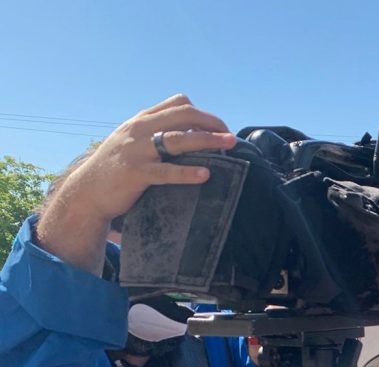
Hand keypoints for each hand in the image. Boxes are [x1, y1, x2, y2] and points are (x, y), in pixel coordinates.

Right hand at [36, 94, 236, 273]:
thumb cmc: (116, 168)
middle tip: (231, 137)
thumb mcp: (134, 142)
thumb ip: (157, 134)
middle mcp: (140, 130)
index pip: (178, 103)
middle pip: (184, 115)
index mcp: (142, 121)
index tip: (220, 128)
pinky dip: (188, 172)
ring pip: (178, 140)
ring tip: (229, 145)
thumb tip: (194, 135)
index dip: (203, 114)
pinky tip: (206, 174)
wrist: (86, 191)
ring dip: (208, 140)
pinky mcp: (135, 173)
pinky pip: (167, 172)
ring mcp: (137, 151)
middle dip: (212, 123)